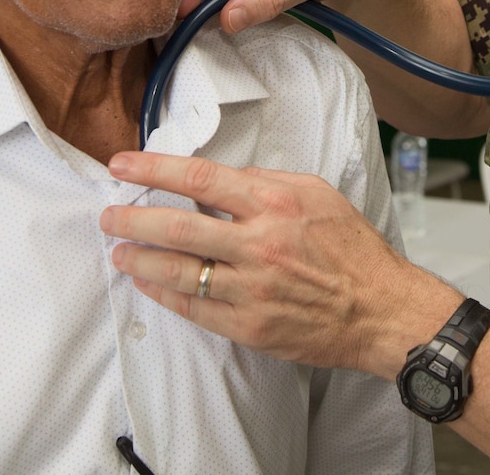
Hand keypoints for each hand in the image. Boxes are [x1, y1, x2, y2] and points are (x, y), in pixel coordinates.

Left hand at [100, 150, 460, 377]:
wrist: (381, 309)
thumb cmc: (352, 249)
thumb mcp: (318, 194)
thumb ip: (267, 182)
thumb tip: (221, 178)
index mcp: (275, 203)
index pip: (200, 178)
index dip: (154, 168)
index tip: (123, 164)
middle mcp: (260, 244)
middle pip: (178, 226)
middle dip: (133, 218)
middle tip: (108, 214)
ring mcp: (253, 289)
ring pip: (180, 271)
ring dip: (140, 258)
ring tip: (119, 250)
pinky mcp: (250, 326)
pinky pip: (195, 308)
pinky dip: (164, 294)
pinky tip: (148, 282)